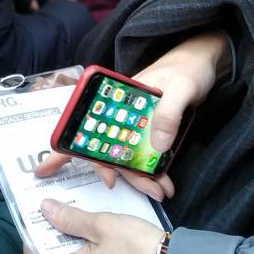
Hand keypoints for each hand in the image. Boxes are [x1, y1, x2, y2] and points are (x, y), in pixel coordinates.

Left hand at [25, 200, 163, 253]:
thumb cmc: (138, 247)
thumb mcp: (102, 225)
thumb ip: (69, 218)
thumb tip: (45, 209)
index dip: (34, 230)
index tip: (38, 210)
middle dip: (56, 232)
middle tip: (60, 205)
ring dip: (74, 240)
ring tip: (79, 213)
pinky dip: (88, 251)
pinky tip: (96, 231)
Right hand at [34, 31, 230, 199]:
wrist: (205, 61)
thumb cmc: (188, 67)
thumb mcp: (180, 88)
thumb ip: (167, 113)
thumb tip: (155, 145)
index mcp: (114, 97)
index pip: (83, 124)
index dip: (65, 147)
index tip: (48, 168)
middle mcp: (119, 113)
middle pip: (106, 148)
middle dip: (118, 174)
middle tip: (147, 191)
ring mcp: (134, 123)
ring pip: (126, 156)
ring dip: (139, 178)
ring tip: (161, 191)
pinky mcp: (151, 131)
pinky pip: (144, 155)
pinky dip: (151, 171)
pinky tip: (164, 182)